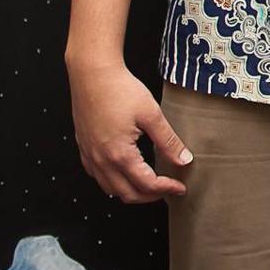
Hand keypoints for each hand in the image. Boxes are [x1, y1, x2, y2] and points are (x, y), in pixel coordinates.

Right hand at [68, 59, 191, 202]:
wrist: (92, 73)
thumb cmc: (119, 89)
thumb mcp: (151, 114)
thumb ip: (168, 141)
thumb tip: (184, 159)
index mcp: (120, 155)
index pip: (147, 185)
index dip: (167, 189)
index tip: (180, 187)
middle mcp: (101, 161)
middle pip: (127, 194)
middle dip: (150, 196)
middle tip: (168, 189)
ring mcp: (90, 156)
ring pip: (110, 189)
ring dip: (131, 192)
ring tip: (149, 184)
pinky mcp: (84, 148)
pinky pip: (98, 176)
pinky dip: (113, 182)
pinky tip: (124, 172)